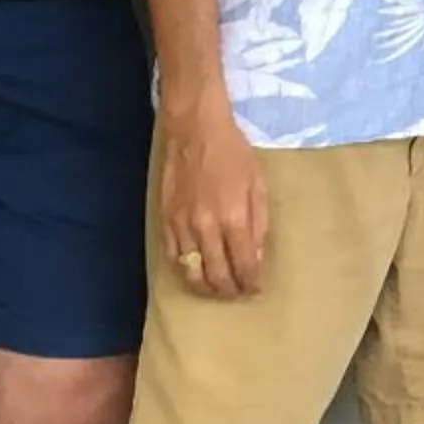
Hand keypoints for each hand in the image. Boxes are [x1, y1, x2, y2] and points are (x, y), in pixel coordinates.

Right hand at [159, 107, 269, 297]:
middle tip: (238, 293)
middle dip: (230, 290)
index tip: (256, 289)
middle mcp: (206, 229)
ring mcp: (182, 227)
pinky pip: (173, 258)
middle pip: (217, 276)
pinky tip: (195, 271)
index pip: (243, 265)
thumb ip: (258, 223)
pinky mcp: (165, 221)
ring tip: (218, 288)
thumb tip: (254, 257)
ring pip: (191, 273)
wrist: (195, 131)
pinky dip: (184, 270)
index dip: (251, 282)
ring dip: (206, 287)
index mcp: (233, 219)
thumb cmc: (233, 153)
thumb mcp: (258, 184)